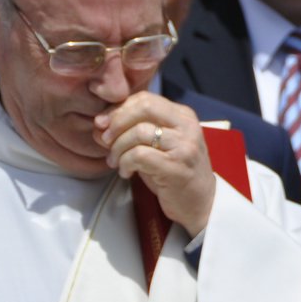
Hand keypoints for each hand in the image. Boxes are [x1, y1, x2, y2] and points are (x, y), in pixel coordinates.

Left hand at [94, 94, 216, 237]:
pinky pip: (139, 155)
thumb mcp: (158, 144)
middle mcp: (187, 126)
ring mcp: (184, 146)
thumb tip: (99, 124)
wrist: (201, 202)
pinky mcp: (176, 167)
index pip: (145, 99)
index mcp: (183, 116)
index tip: (103, 124)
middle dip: (117, 122)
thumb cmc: (174, 172)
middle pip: (144, 108)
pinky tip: (126, 172)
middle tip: (105, 140)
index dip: (118, 109)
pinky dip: (125, 163)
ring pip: (138, 132)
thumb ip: (134, 129)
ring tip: (116, 161)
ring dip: (118, 148)